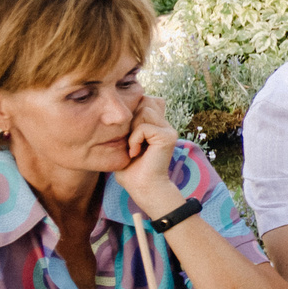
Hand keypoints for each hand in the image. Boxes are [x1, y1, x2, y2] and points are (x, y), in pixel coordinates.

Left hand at [110, 96, 182, 211]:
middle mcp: (165, 125)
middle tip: (129, 141)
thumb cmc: (131, 169)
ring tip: (132, 146)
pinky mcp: (168, 137)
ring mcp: (168, 130)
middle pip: (144, 101)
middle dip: (131, 118)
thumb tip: (119, 108)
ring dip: (132, 129)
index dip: (132, 110)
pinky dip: (134, 139)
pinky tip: (134, 153)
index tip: (126, 134)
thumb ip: (127, 124)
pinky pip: (144, 126)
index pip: (144, 100)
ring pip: (145, 110)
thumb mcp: (125, 141)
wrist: (143, 188)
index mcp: (157, 124)